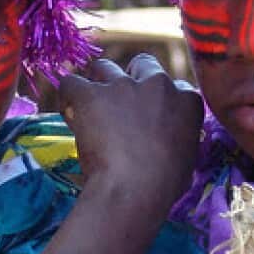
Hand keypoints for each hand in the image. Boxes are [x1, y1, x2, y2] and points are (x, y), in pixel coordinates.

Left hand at [58, 55, 202, 212]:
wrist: (134, 189)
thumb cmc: (164, 184)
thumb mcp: (186, 158)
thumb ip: (177, 138)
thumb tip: (168, 145)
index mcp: (186, 100)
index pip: (173, 85)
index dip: (157, 99)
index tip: (148, 115)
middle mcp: (157, 84)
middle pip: (142, 64)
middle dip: (130, 78)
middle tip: (119, 103)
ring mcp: (123, 86)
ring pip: (104, 67)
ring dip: (97, 84)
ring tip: (90, 107)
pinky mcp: (90, 94)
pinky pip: (71, 83)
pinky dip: (67, 96)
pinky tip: (68, 111)